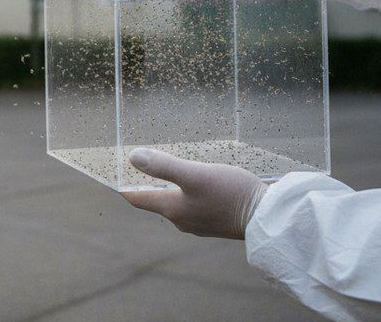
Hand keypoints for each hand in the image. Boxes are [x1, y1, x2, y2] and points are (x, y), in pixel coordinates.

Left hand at [122, 149, 266, 239]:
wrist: (267, 218)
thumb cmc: (230, 194)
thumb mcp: (195, 175)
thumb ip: (164, 166)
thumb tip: (133, 158)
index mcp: (172, 209)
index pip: (139, 199)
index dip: (124, 186)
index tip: (112, 174)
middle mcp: (182, 219)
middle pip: (155, 200)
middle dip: (145, 184)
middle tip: (136, 165)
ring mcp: (199, 222)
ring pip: (174, 202)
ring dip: (166, 186)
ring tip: (162, 168)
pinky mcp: (214, 219)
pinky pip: (191, 203)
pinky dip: (185, 191)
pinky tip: (193, 180)